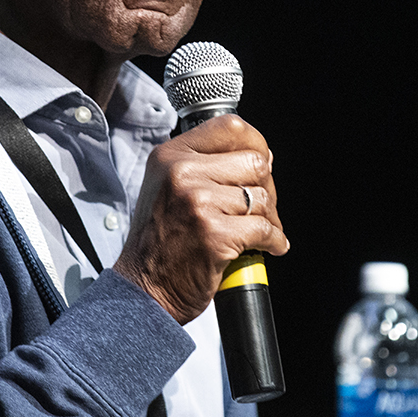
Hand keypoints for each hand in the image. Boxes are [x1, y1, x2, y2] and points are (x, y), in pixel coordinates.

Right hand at [113, 115, 286, 323]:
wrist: (143, 289)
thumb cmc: (160, 242)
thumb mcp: (168, 186)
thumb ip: (206, 166)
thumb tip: (261, 156)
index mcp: (171, 156)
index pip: (230, 127)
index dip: (256, 143)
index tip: (261, 161)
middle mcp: (181, 173)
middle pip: (254, 162)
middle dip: (266, 187)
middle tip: (260, 208)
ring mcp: (198, 203)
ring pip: (261, 197)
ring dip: (269, 218)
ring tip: (259, 232)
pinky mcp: (215, 234)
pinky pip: (265, 229)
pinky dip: (274, 241)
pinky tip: (268, 247)